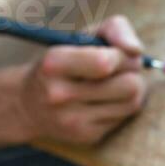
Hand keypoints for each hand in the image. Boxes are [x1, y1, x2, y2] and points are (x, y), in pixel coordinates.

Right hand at [18, 15, 146, 145]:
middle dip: (133, 73)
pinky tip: (104, 101)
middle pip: (129, 86)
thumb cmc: (64, 63)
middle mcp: (60, 95)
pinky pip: (124, 118)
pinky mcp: (85, 136)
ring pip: (132, 103)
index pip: (106, 63)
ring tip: (116, 84)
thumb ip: (114, 29)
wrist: (27, 106)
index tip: (117, 54)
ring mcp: (72, 120)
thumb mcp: (81, 36)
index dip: (122, 56)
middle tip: (121, 69)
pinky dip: (121, 107)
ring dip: (133, 90)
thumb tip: (137, 51)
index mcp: (54, 64)